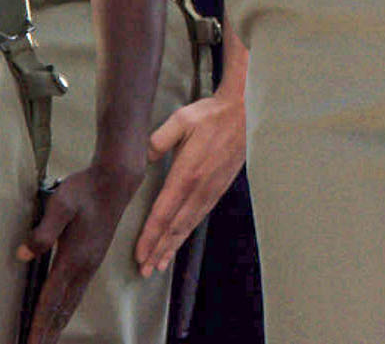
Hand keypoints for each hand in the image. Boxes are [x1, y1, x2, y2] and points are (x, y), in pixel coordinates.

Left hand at [19, 159, 144, 342]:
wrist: (115, 181)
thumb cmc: (85, 189)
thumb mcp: (60, 204)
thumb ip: (43, 232)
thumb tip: (22, 255)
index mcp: (74, 258)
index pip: (52, 299)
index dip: (39, 324)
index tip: (31, 343)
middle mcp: (83, 267)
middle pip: (62, 309)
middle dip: (49, 332)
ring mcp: (90, 264)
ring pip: (71, 303)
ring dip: (58, 324)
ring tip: (47, 340)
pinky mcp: (93, 258)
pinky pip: (77, 293)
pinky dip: (67, 310)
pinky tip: (63, 312)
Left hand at [134, 91, 246, 276]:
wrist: (245, 114)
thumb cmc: (212, 115)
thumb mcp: (181, 120)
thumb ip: (158, 140)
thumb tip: (142, 158)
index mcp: (187, 174)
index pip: (163, 213)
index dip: (150, 236)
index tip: (140, 254)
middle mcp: (199, 189)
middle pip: (175, 227)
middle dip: (158, 250)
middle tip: (144, 270)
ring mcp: (211, 192)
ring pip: (188, 226)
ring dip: (172, 246)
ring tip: (159, 263)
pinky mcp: (219, 190)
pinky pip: (199, 218)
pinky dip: (187, 233)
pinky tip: (180, 239)